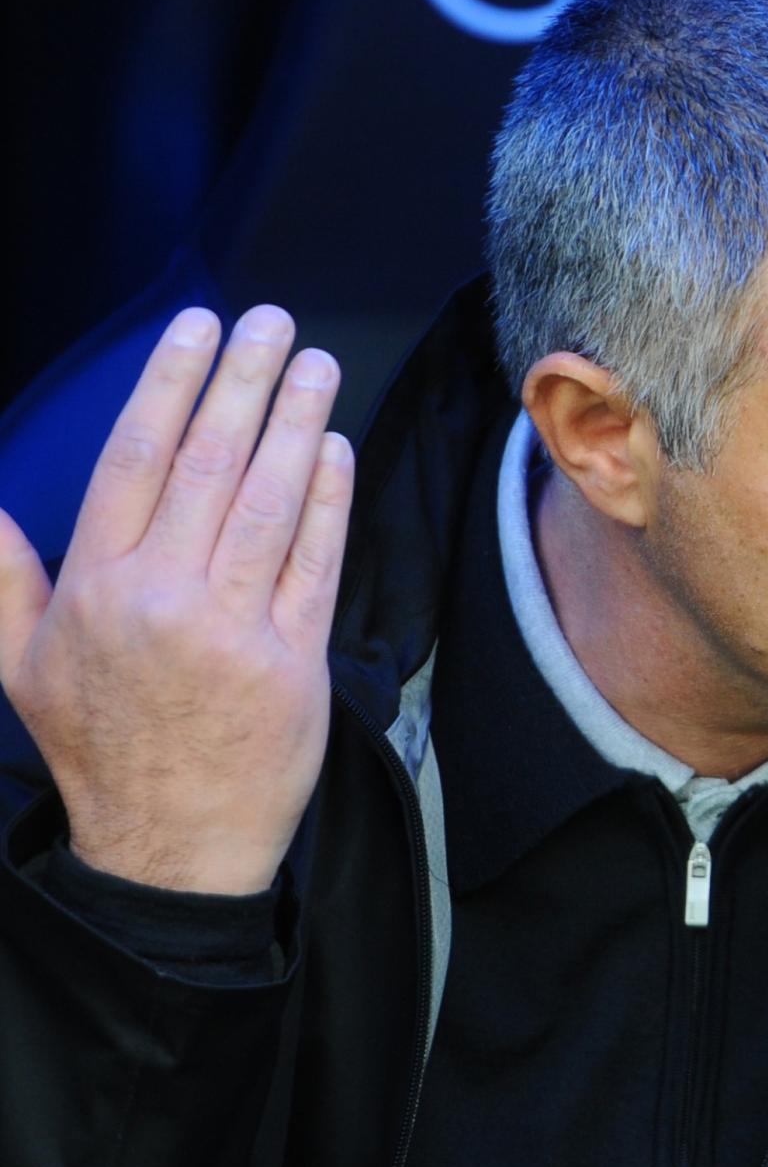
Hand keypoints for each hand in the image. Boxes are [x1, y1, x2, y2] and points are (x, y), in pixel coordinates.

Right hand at [0, 306, 353, 893]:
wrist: (170, 846)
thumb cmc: (101, 748)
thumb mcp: (20, 666)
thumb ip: (4, 579)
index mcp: (93, 588)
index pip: (133, 459)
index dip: (168, 384)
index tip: (195, 328)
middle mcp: (160, 598)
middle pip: (208, 462)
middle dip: (243, 380)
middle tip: (273, 321)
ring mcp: (232, 627)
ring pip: (268, 501)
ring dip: (297, 422)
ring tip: (318, 365)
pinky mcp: (294, 660)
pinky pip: (315, 561)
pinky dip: (327, 500)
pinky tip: (335, 449)